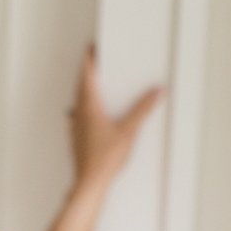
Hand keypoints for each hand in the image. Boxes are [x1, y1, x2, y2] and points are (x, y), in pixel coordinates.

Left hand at [69, 43, 161, 194]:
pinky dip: (85, 106)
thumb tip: (155, 92)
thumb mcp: (129, 131)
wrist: (90, 181)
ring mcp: (76, 125)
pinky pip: (79, 114)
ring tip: (95, 85)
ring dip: (85, 89)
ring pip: (78, 100)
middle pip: (80, 86)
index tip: (90, 49)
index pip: (86, 75)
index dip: (88, 60)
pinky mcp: (77, 136)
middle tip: (93, 62)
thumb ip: (143, 110)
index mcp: (89, 106)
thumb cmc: (104, 159)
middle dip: (87, 72)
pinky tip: (94, 114)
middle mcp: (79, 113)